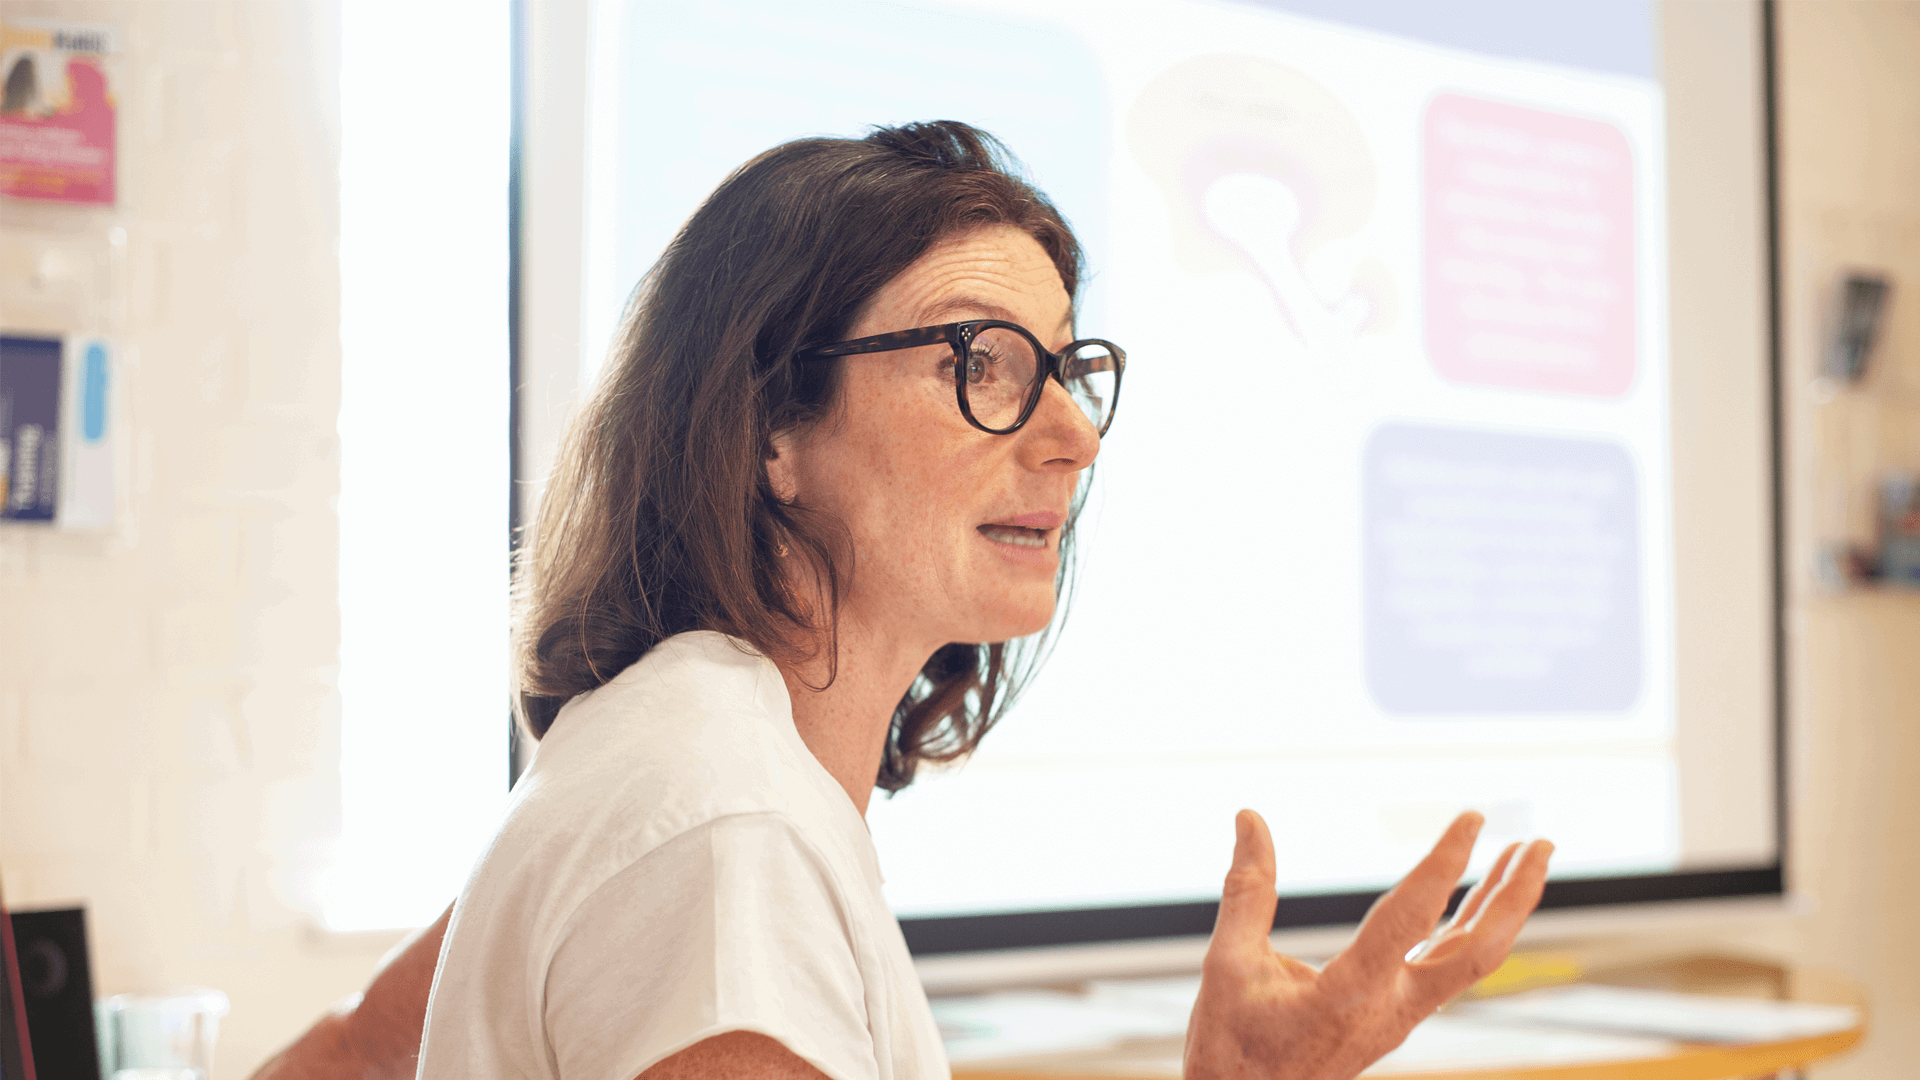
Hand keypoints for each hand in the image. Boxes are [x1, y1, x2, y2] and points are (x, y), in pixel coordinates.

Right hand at [1183, 810, 1551, 1079]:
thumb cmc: (1232, 1046)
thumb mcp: (1227, 963)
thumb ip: (1247, 889)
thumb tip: (1249, 817)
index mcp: (1348, 996)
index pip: (1409, 919)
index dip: (1443, 864)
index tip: (1471, 819)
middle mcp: (1388, 1010)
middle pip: (1477, 954)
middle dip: (1516, 897)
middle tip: (1543, 843)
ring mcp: (1399, 1017)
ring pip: (1471, 962)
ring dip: (1503, 908)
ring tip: (1525, 855)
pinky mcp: (1395, 1017)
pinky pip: (1449, 968)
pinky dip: (1471, 927)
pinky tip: (1478, 900)